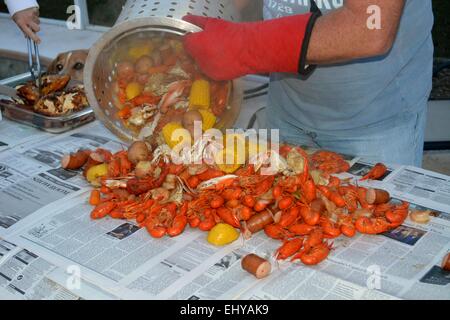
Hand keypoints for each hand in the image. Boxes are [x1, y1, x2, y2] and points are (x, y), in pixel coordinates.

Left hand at [13, 7, 40, 43]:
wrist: (17, 3)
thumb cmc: (17, 15)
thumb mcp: (18, 22)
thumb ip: (23, 30)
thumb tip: (28, 37)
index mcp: (21, 23)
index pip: (29, 33)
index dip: (34, 38)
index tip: (38, 42)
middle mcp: (27, 19)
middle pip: (37, 28)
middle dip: (36, 29)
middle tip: (32, 26)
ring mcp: (31, 15)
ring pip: (38, 22)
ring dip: (35, 21)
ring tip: (30, 17)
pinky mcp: (35, 10)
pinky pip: (38, 16)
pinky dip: (35, 15)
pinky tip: (31, 13)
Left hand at [183, 13, 319, 80]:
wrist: (249, 49)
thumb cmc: (233, 34)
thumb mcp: (213, 23)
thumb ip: (197, 21)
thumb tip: (187, 18)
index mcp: (196, 44)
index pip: (185, 42)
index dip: (191, 38)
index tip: (197, 36)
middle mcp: (199, 59)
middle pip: (193, 54)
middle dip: (199, 49)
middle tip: (211, 43)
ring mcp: (207, 69)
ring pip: (201, 63)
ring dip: (207, 58)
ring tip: (220, 51)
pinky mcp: (215, 77)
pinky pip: (210, 70)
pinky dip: (215, 66)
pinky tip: (224, 59)